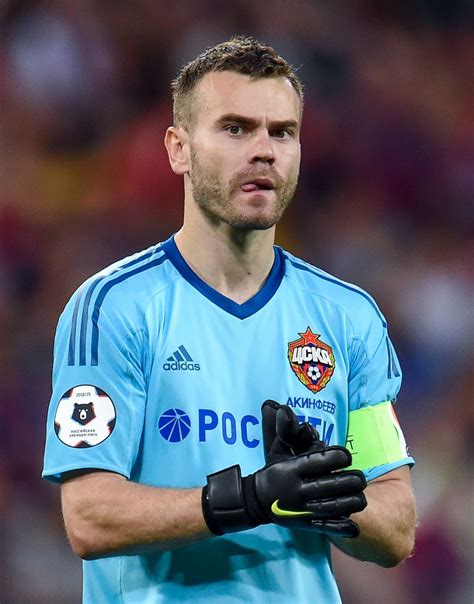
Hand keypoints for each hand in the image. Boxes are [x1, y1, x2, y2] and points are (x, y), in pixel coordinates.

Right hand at [202, 402, 366, 537]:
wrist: (256, 502)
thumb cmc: (273, 471)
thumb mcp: (277, 448)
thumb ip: (284, 428)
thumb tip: (280, 406)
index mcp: (291, 469)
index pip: (319, 461)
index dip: (337, 458)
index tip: (347, 456)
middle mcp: (297, 489)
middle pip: (330, 486)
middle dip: (350, 481)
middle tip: (361, 478)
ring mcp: (301, 509)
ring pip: (332, 507)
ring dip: (350, 502)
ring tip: (361, 497)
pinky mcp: (304, 524)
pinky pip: (325, 527)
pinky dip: (341, 528)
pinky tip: (354, 527)